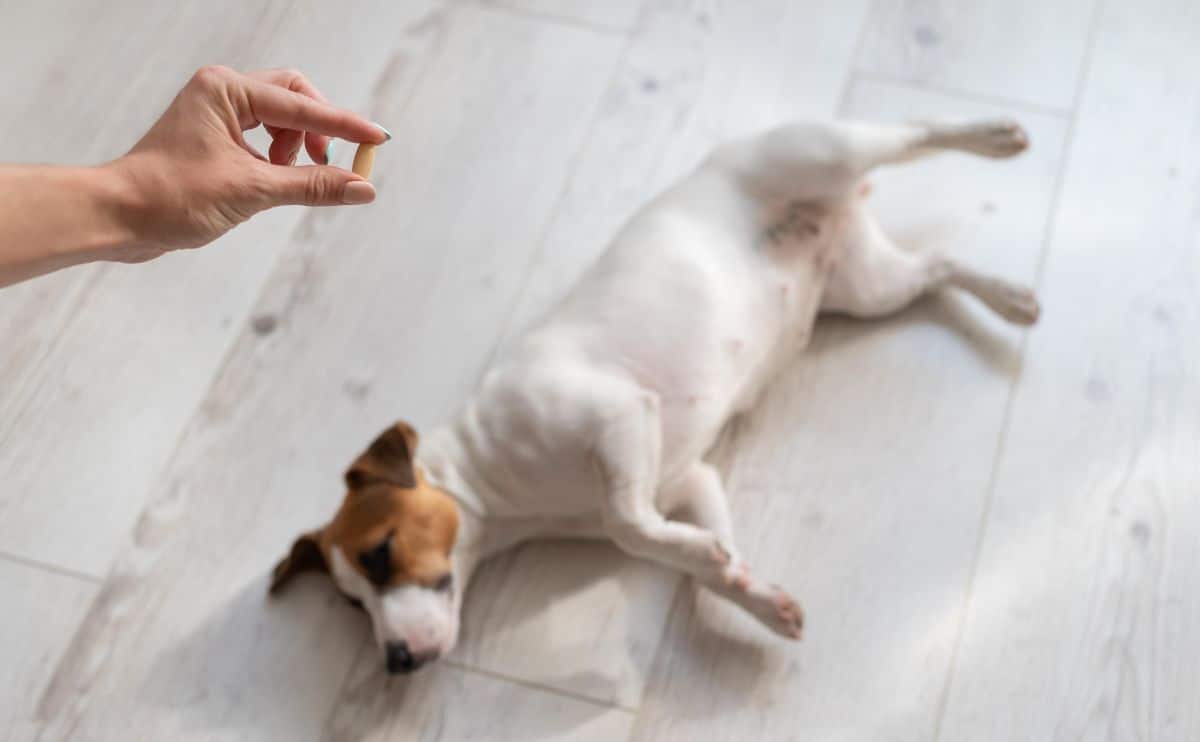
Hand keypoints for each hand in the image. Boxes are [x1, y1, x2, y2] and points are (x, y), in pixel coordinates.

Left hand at [108, 65, 388, 260]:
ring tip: (289, 179)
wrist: (120, 217)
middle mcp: (222, 93)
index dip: (344, 126)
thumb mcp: (253, 191)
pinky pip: (266, 139)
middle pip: (296, 98)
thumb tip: (362, 187)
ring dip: (297, 148)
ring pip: (282, 120)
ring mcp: (218, 115)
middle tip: (328, 163)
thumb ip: (313, 186)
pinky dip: (281, 160)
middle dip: (318, 130)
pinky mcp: (216, 139)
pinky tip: (276, 182)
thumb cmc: (172, 197)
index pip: (303, 106)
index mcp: (226, 90)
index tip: (378, 140)